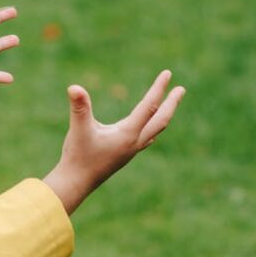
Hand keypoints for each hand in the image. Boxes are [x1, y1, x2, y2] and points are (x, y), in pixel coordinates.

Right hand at [43, 71, 184, 213]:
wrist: (77, 183)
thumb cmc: (78, 156)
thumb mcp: (78, 128)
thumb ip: (79, 107)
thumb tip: (74, 87)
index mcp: (128, 134)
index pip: (149, 107)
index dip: (158, 89)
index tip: (168, 74)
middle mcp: (134, 142)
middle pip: (161, 120)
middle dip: (171, 103)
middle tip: (182, 89)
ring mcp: (131, 150)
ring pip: (155, 130)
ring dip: (164, 115)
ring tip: (170, 105)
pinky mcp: (125, 155)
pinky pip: (146, 139)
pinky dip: (153, 129)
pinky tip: (151, 131)